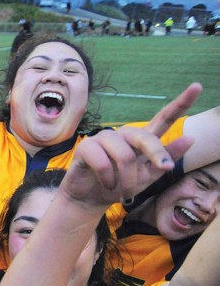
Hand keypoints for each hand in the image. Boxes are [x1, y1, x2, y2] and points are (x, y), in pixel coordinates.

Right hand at [62, 84, 200, 207]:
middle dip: (156, 154)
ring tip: (126, 193)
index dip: (180, 103)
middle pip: (145, 136)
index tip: (197, 87)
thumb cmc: (120, 185)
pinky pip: (103, 163)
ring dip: (128, 180)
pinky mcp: (86, 147)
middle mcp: (123, 135)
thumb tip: (190, 138)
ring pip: (124, 156)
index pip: (163, 119)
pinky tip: (106, 184)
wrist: (91, 198)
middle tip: (163, 170)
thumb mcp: (148, 176)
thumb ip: (166, 158)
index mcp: (142, 140)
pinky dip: (108, 179)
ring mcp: (103, 138)